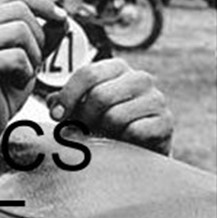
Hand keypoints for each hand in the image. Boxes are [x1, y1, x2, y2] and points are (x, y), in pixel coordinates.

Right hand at [0, 0, 66, 140]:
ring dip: (32, 55)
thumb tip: (62, 18)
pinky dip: (24, 73)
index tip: (60, 18)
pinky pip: (17, 56)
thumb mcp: (24, 58)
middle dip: (38, 35)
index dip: (42, 3)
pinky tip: (12, 84)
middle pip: (20, 9)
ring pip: (20, 29)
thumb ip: (40, 36)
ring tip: (21, 73)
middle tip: (34, 61)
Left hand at [45, 59, 172, 155]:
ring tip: (105, 135)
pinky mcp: (165, 121)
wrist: (138, 150)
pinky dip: (123, 141)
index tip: (56, 116)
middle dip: (85, 118)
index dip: (67, 96)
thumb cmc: (105, 124)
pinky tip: (124, 142)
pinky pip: (134, 131)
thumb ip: (64, 102)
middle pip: (100, 96)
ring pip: (115, 116)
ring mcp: (156, 98)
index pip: (88, 73)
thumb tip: (51, 101)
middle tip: (84, 130)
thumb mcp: (82, 110)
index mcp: (117, 68)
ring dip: (104, 132)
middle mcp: (140, 78)